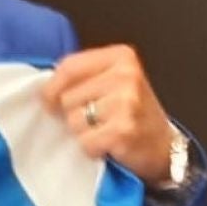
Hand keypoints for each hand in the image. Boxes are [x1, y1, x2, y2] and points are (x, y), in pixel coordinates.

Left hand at [41, 44, 172, 186]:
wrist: (164, 147)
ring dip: (83, 132)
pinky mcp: (123, 131)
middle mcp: (126, 76)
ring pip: (73, 120)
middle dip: (73, 113)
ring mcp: (126, 103)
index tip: (49, 101)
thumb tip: (42, 88)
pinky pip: (85, 141)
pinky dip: (91, 149)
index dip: (51, 87)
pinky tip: (108, 144)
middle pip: (67, 96)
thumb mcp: (112, 82)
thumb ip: (82, 76)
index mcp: (121, 57)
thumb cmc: (132, 114)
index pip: (68, 66)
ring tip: (104, 130)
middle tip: (97, 119)